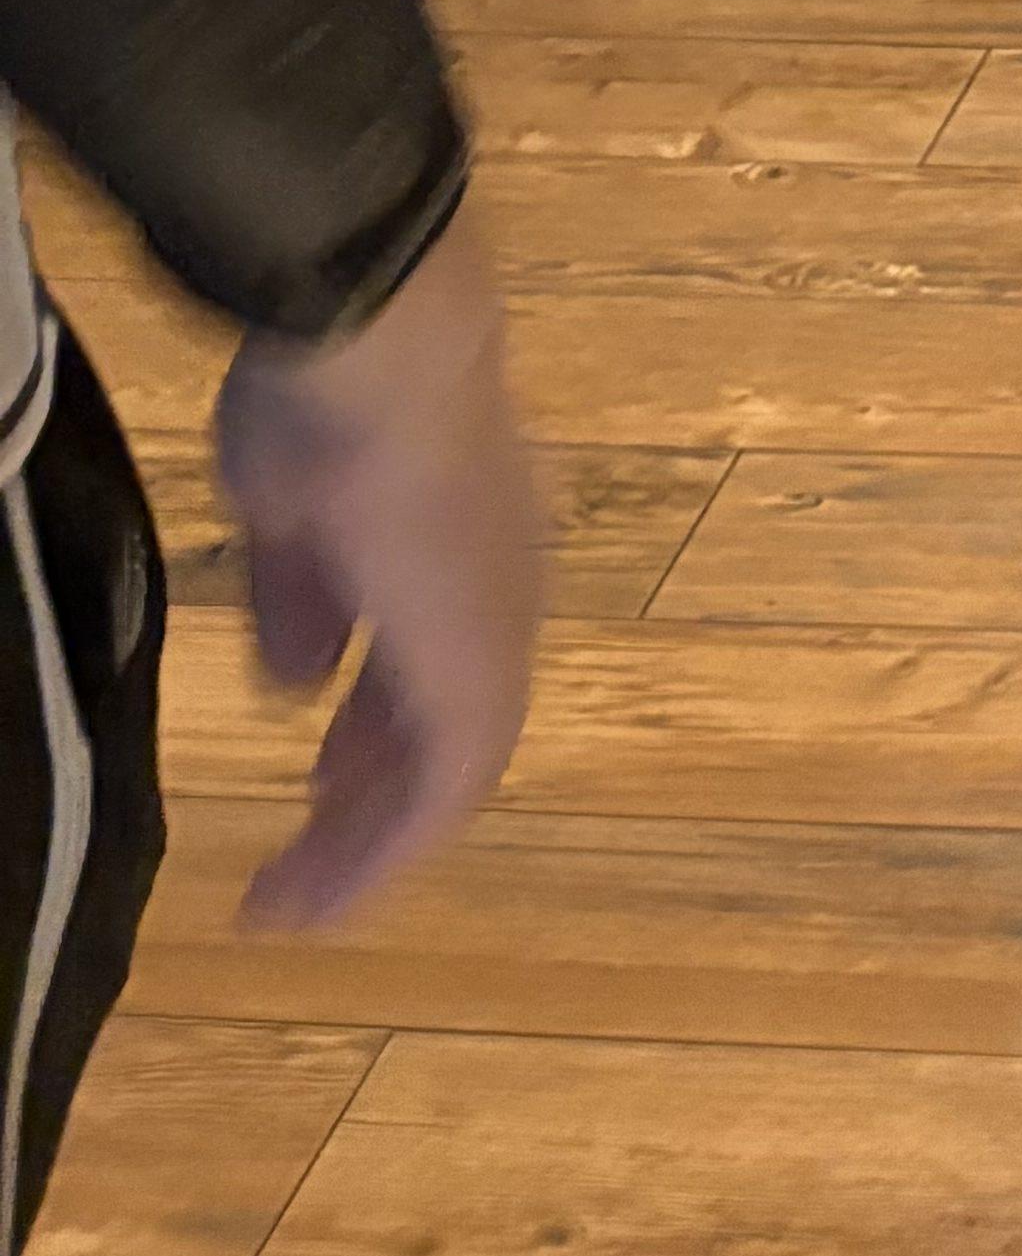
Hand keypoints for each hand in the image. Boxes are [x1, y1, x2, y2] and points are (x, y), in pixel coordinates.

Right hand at [212, 216, 544, 930]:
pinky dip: (390, 848)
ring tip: (302, 902)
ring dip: (373, 841)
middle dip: (368, 798)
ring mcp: (495, 627)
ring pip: (449, 769)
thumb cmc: (330, 405)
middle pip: (443, 722)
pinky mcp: (478, 670)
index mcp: (454, 543)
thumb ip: (302, 597)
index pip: (425, 661)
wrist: (383, 354)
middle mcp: (495, 589)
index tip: (318, 780)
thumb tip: (300, 677)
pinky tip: (330, 894)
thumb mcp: (291, 508)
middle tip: (304, 862)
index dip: (370, 727)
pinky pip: (447, 789)